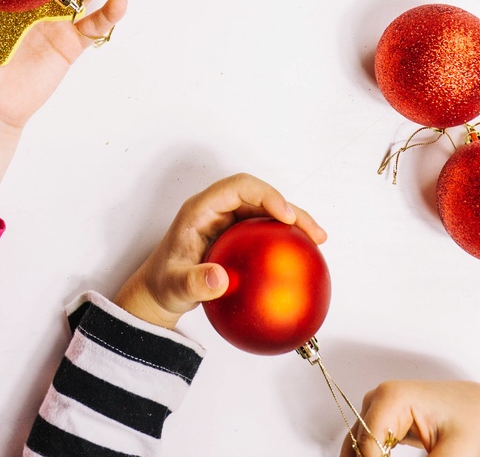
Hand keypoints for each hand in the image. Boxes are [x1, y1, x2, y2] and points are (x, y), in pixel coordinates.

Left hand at [113, 173, 325, 330]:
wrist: (160, 292)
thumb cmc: (164, 285)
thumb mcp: (175, 287)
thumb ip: (194, 283)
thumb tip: (220, 279)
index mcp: (201, 209)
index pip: (238, 188)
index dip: (265, 194)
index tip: (286, 216)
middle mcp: (217, 209)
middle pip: (258, 196)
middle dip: (289, 206)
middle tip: (313, 231)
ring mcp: (227, 222)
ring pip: (265, 211)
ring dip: (293, 221)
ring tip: (318, 240)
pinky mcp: (235, 237)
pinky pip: (264, 232)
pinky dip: (284, 240)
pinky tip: (303, 260)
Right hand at [340, 380, 479, 456]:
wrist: (478, 411)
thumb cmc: (470, 423)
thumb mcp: (455, 452)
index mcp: (391, 398)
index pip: (368, 444)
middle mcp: (377, 399)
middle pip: (359, 445)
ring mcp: (376, 408)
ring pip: (357, 446)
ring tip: (420, 455)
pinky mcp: (381, 420)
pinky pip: (365, 446)